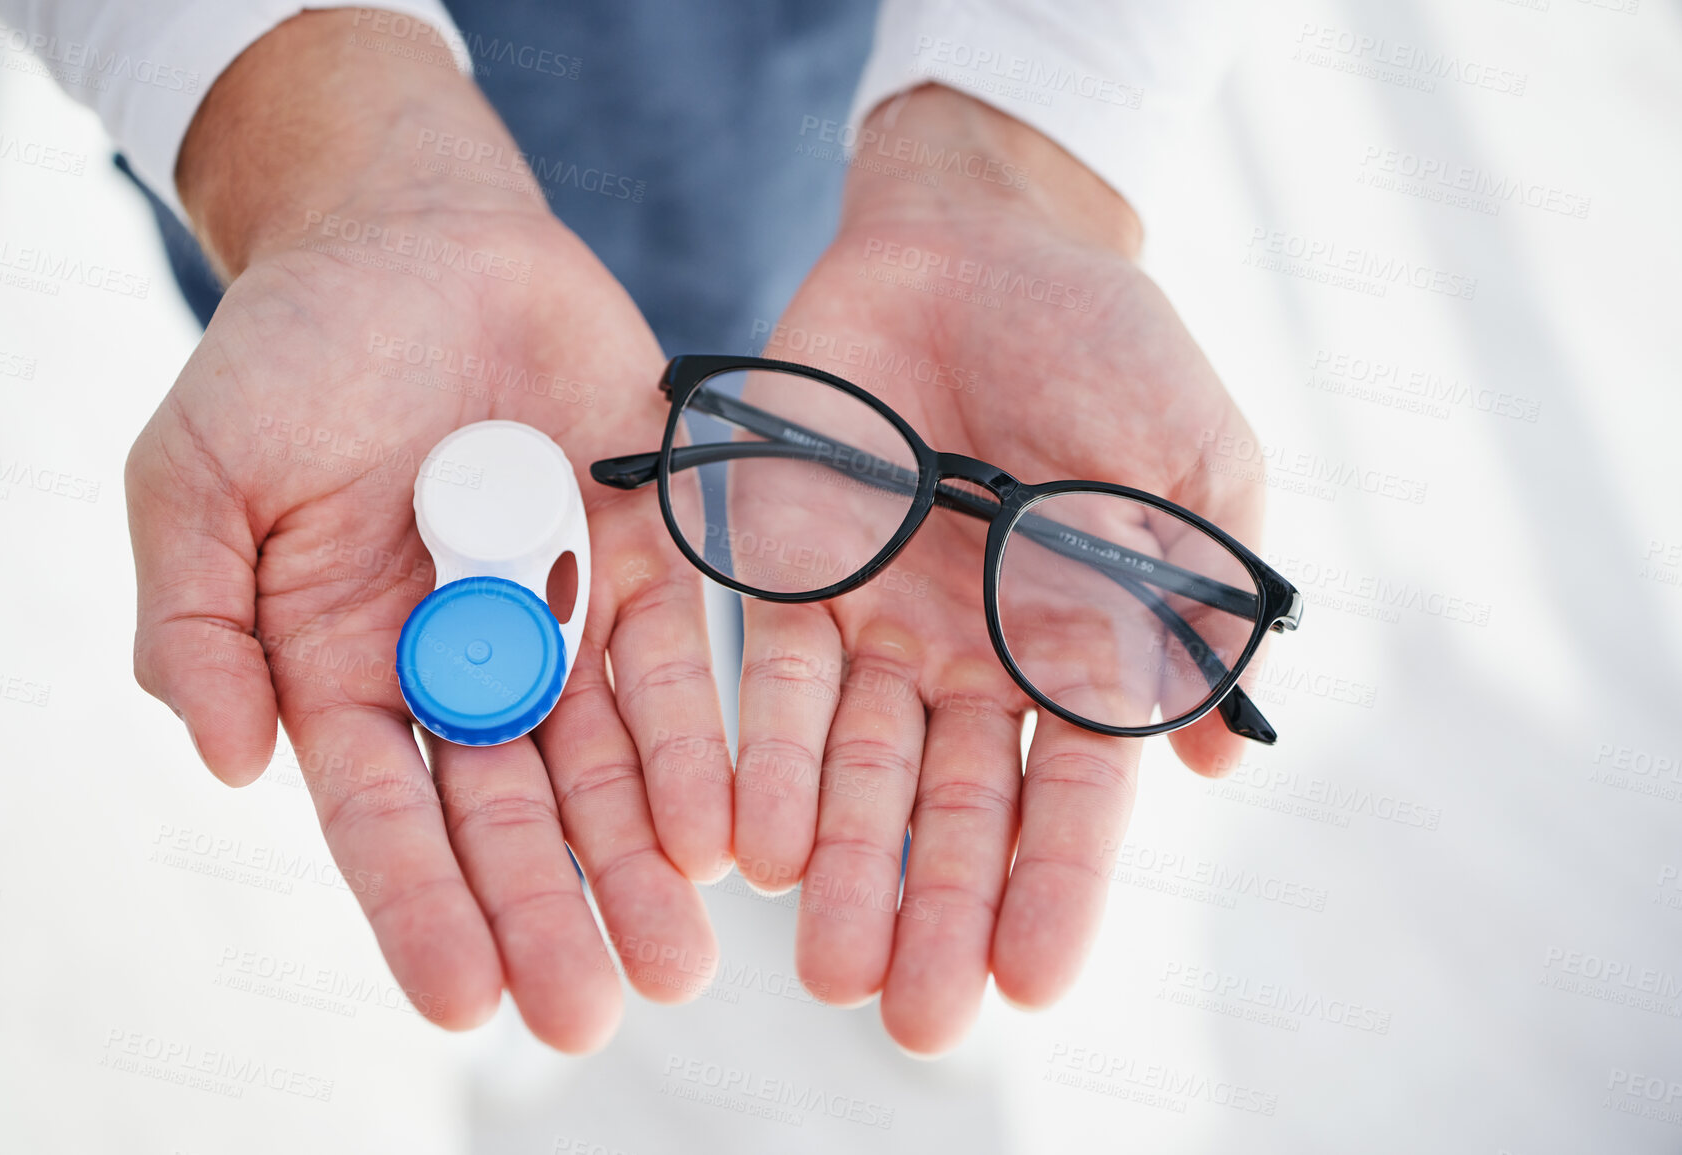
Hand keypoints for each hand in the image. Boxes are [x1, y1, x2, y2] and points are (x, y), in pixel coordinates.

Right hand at [125, 12, 732, 1051]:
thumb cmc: (288, 350)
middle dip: (547, 911)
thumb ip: (196, 619)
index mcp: (341, 664)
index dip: (420, 903)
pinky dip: (698, 744)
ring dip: (637, 861)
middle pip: (507, 812)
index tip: (464, 998)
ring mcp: (557, 613)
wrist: (411, 233)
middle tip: (592, 1012)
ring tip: (676, 960)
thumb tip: (228, 762)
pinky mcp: (645, 555)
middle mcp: (458, 661)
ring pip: (604, 763)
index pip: (382, 812)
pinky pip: (676, 664)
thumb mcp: (197, 475)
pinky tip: (722, 828)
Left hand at [732, 87, 1265, 1052]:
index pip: (1073, 799)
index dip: (1055, 888)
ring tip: (825, 963)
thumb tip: (1221, 759)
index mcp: (1085, 648)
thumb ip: (1204, 604)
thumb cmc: (1110, 345)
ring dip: (844, 867)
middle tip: (912, 1020)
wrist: (982, 241)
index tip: (1031, 984)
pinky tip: (756, 846)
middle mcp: (978, 660)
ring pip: (860, 771)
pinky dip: (769, 762)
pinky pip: (777, 686)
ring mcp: (883, 622)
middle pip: (955, 811)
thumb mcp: (1194, 463)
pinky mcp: (792, 574)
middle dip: (935, 911)